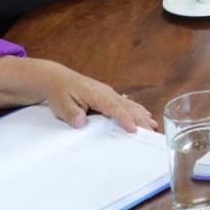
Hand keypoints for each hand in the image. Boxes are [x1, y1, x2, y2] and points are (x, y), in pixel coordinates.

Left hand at [35, 61, 155, 131]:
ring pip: (128, 104)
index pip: (113, 107)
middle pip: (127, 106)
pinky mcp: (107, 95)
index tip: (133, 129)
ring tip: (153, 124)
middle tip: (152, 131)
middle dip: (140, 119)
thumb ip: (71, 113)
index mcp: (97, 94)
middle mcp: (106, 92)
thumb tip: (80, 122)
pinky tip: (143, 114)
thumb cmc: (59, 92)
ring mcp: (108, 93)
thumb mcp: (60, 104)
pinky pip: (124, 103)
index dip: (124, 118)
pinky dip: (135, 109)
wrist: (56, 79)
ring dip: (141, 114)